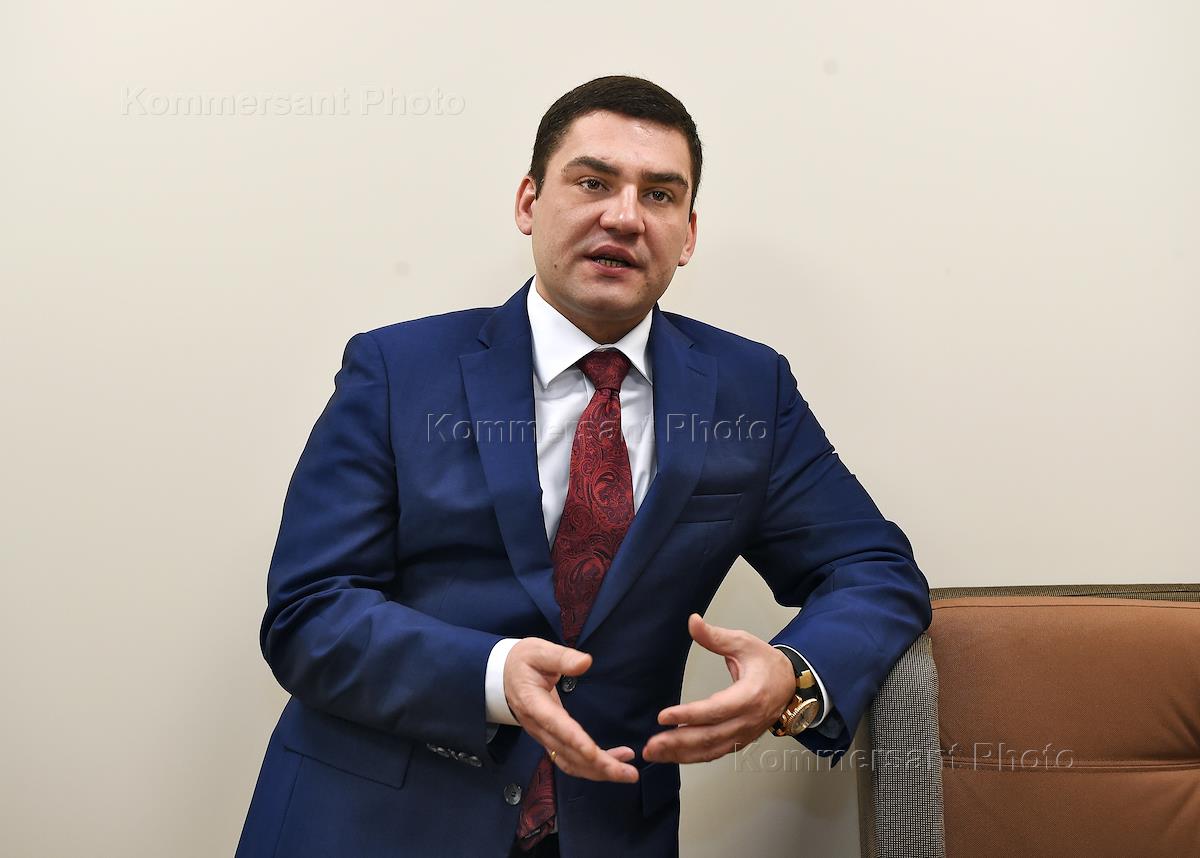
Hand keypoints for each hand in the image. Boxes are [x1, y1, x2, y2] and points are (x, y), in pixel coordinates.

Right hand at [503, 637, 638, 782]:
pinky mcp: (550, 740)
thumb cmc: (522, 662)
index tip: (595, 753)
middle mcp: (538, 727)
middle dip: (599, 766)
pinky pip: (570, 760)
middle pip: (568, 753)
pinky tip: (613, 762)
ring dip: (598, 771)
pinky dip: (591, 766)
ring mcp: (543, 737)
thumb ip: (561, 657)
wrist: (501, 676)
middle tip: (629, 773)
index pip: (555, 725)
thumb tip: (586, 662)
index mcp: (533, 703)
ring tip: (627, 771)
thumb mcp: (538, 651)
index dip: (575, 741)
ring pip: (570, 763)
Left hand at [643, 613, 796, 763]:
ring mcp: (745, 734)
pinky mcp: (740, 741)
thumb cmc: (767, 663)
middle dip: (678, 742)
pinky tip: (673, 756)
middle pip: (710, 736)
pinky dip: (693, 757)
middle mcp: (748, 720)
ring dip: (681, 754)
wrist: (790, 684)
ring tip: (654, 753)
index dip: (689, 715)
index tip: (663, 717)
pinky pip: (715, 753)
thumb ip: (715, 636)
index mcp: (750, 695)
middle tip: (651, 744)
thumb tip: (692, 621)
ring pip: (711, 750)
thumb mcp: (743, 643)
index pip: (715, 710)